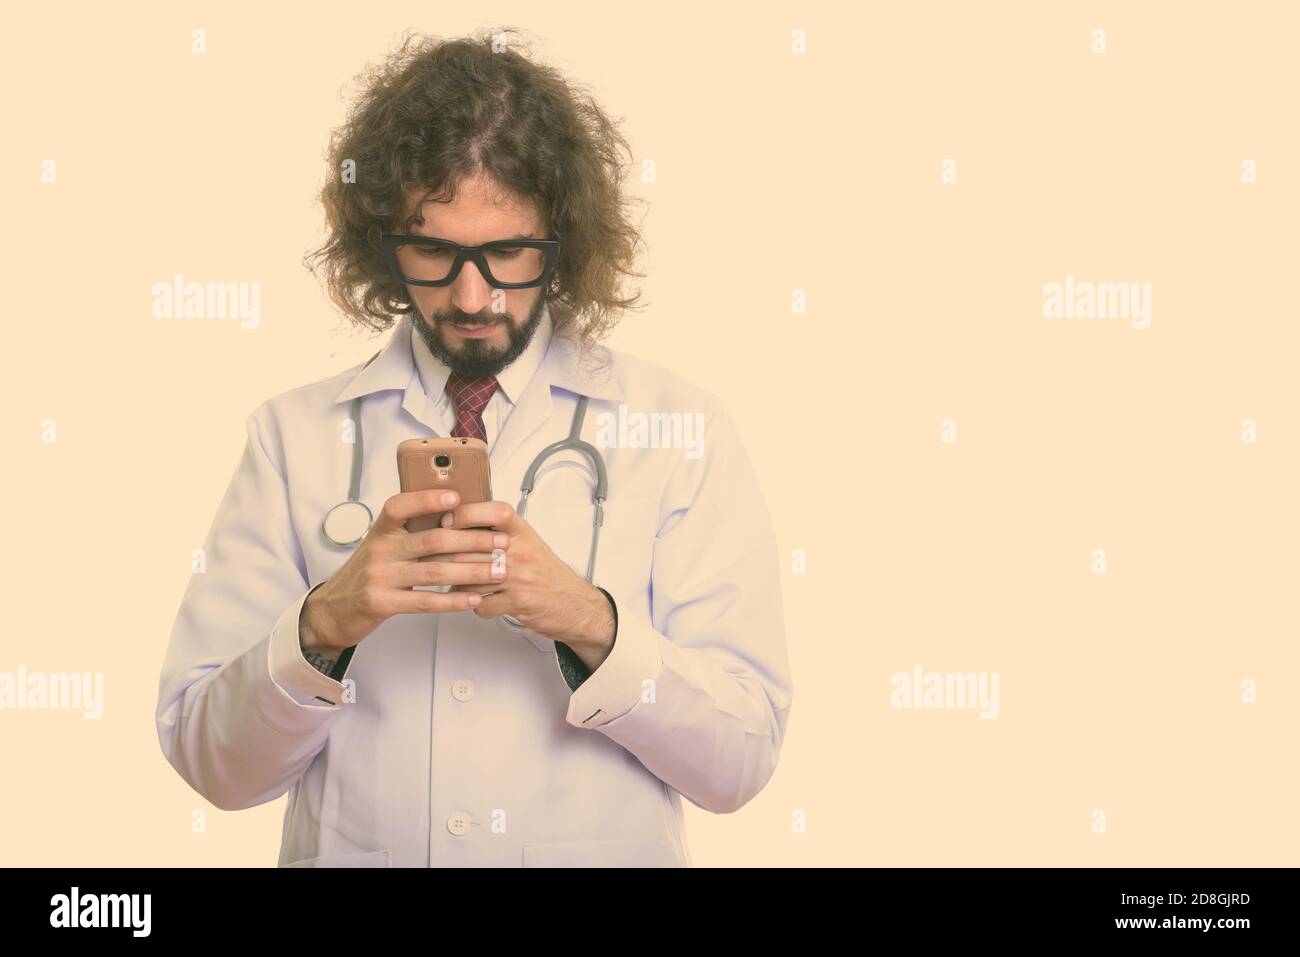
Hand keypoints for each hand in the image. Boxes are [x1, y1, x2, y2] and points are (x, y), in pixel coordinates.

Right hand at [301, 489, 509, 654]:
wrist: (333, 610)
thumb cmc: (369, 572)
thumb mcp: (382, 545)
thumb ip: (409, 532)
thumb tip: (454, 514)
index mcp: (381, 530)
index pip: (401, 506)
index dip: (427, 500)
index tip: (457, 498)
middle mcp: (380, 550)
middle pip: (433, 540)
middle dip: (473, 540)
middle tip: (501, 541)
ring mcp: (380, 577)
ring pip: (435, 571)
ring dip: (473, 570)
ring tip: (499, 570)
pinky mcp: (382, 603)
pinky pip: (425, 601)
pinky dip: (453, 600)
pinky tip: (474, 598)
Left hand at [441, 500, 615, 661]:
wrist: (574, 604)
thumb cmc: (547, 573)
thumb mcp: (529, 542)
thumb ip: (501, 532)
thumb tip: (463, 521)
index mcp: (523, 533)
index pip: (494, 512)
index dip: (467, 513)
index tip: (448, 519)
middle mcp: (521, 552)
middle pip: (471, 547)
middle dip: (445, 553)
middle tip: (429, 555)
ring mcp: (519, 577)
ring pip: (470, 577)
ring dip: (455, 583)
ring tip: (449, 582)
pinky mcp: (516, 602)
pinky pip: (481, 604)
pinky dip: (473, 605)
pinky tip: (474, 602)